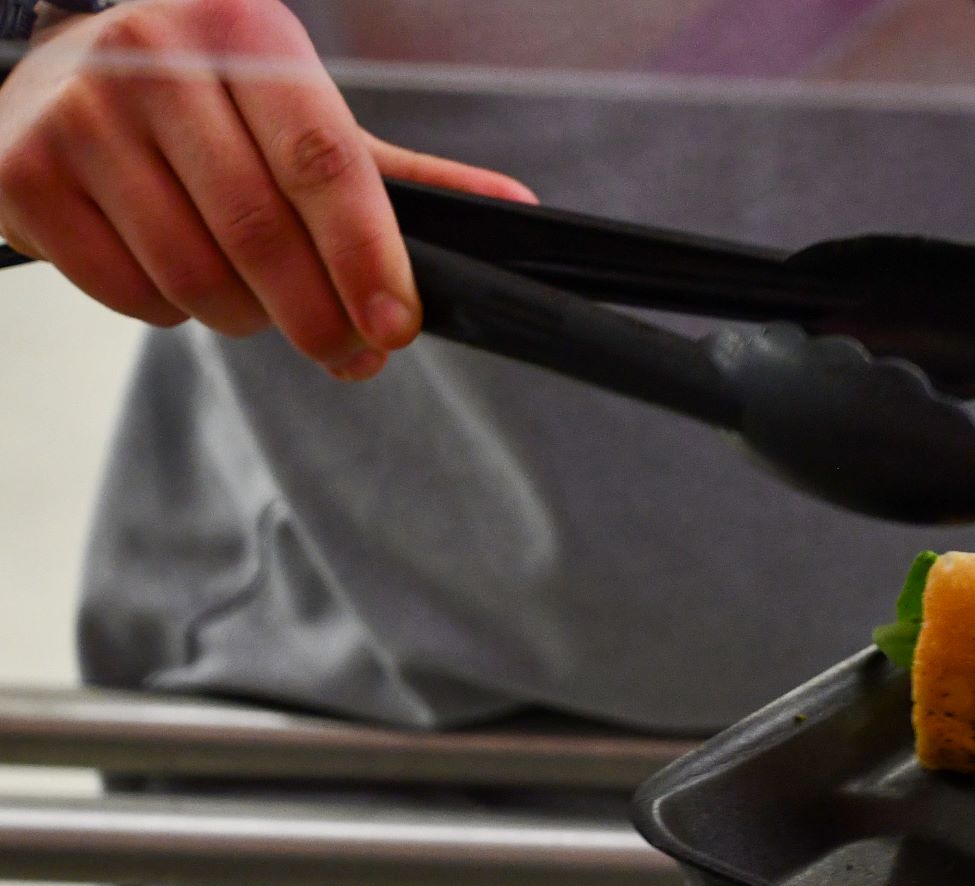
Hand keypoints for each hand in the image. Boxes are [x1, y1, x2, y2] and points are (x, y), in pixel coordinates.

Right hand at [0, 0, 531, 378]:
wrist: (52, 75)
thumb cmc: (201, 100)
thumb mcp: (300, 111)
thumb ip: (401, 171)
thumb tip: (514, 206)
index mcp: (242, 32)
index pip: (323, 162)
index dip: (367, 257)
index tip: (396, 326)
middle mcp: (152, 58)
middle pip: (261, 233)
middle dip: (319, 317)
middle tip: (349, 353)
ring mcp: (78, 114)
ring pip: (196, 275)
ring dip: (245, 316)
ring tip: (253, 298)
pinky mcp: (22, 175)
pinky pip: (130, 292)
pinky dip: (170, 310)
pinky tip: (174, 274)